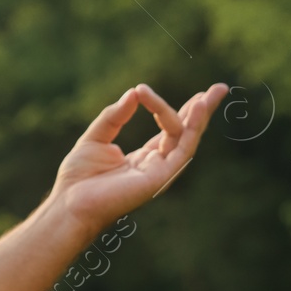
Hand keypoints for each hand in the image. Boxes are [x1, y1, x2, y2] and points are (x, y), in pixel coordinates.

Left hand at [49, 82, 228, 230]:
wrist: (70, 203)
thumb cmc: (78, 178)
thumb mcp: (95, 138)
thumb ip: (115, 116)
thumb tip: (134, 92)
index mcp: (143, 158)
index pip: (167, 130)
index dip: (170, 108)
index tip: (144, 89)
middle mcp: (157, 164)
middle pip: (186, 133)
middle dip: (202, 110)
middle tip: (220, 88)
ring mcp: (161, 172)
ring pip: (188, 138)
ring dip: (201, 114)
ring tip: (212, 93)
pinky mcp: (161, 177)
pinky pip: (182, 147)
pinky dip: (190, 126)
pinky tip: (195, 108)